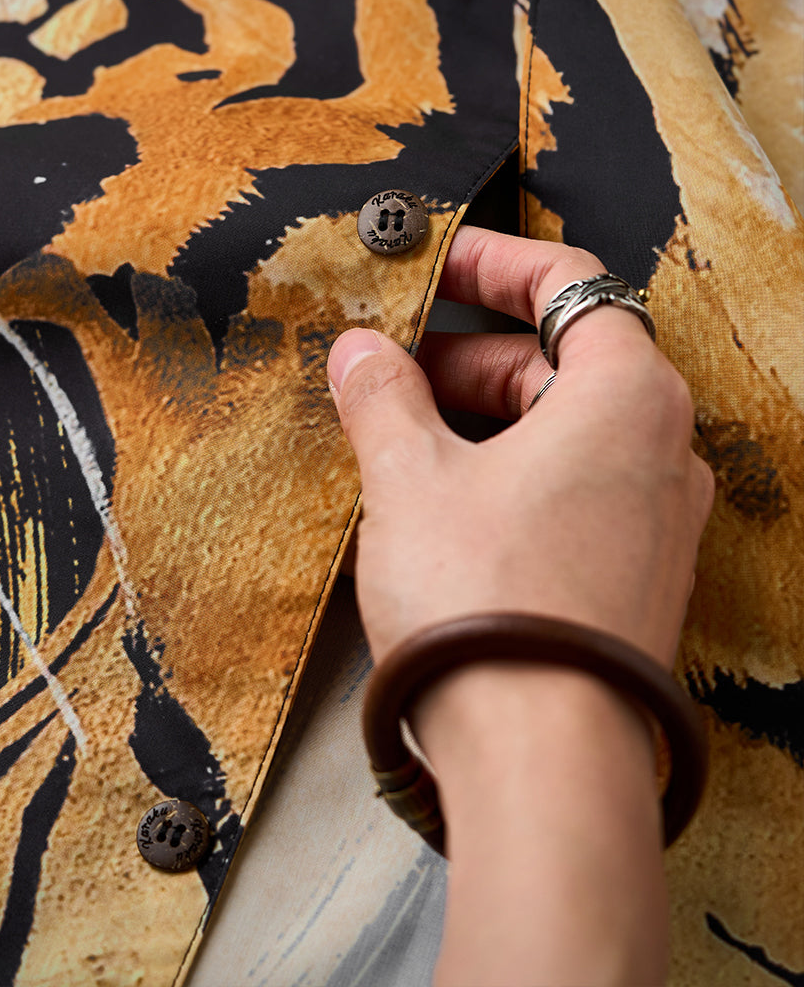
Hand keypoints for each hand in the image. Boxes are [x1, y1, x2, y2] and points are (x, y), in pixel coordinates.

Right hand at [326, 226, 716, 985]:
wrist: (539, 757)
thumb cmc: (488, 602)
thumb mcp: (408, 478)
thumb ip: (381, 397)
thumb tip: (360, 351)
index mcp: (625, 396)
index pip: (571, 284)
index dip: (494, 262)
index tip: (435, 263)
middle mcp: (660, 449)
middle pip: (561, 359)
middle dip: (469, 353)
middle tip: (391, 364)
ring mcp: (653, 518)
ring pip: (562, 429)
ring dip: (480, 416)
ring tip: (399, 433)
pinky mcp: (630, 574)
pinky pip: (569, 488)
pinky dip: (506, 470)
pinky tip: (439, 497)